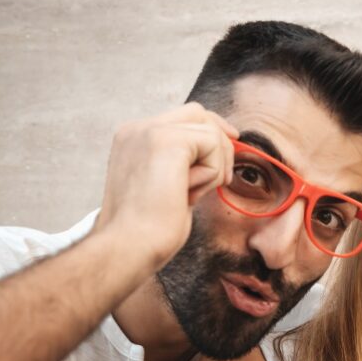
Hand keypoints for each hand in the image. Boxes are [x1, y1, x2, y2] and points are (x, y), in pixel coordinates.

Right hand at [92, 102, 238, 273]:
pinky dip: (212, 171)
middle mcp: (137, 129)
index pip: (182, 117)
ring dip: (214, 165)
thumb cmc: (147, 230)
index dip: (212, 129)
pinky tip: (191, 193)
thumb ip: (183, 165)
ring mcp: (148, 131)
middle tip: (219, 180)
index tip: (232, 140)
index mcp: (133, 139)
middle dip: (220, 142)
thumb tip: (215, 156)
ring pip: (209, 129)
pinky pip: (212, 143)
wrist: (129, 247)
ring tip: (191, 194)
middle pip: (198, 113)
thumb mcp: (166, 187)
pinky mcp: (165, 140)